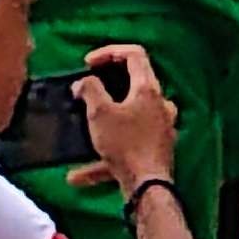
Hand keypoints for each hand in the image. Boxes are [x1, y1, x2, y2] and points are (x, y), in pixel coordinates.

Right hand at [79, 44, 179, 193]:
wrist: (147, 186)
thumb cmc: (125, 144)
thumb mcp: (100, 113)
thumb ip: (90, 90)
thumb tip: (84, 82)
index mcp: (148, 89)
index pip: (134, 54)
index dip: (109, 52)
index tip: (87, 63)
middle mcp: (160, 105)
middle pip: (134, 83)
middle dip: (105, 86)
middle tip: (85, 91)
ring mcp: (161, 128)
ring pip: (129, 117)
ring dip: (103, 123)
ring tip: (82, 129)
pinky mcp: (156, 150)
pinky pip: (127, 146)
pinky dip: (104, 157)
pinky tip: (77, 176)